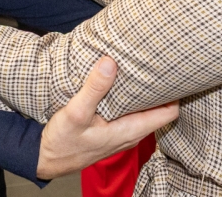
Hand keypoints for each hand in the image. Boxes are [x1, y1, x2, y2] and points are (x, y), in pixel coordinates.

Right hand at [37, 57, 177, 179]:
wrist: (46, 160)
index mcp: (129, 130)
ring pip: (145, 110)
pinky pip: (132, 111)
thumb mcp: (76, 113)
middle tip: (162, 62)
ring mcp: (122, 132)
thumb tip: (111, 62)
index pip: (168, 113)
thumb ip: (94, 89)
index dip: (175, 92)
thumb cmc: (62, 142)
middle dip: (162, 88)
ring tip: (146, 68)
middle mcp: (131, 133)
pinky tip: (125, 82)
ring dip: (147, 93)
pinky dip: (132, 97)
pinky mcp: (112, 129)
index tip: (175, 71)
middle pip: (160, 110)